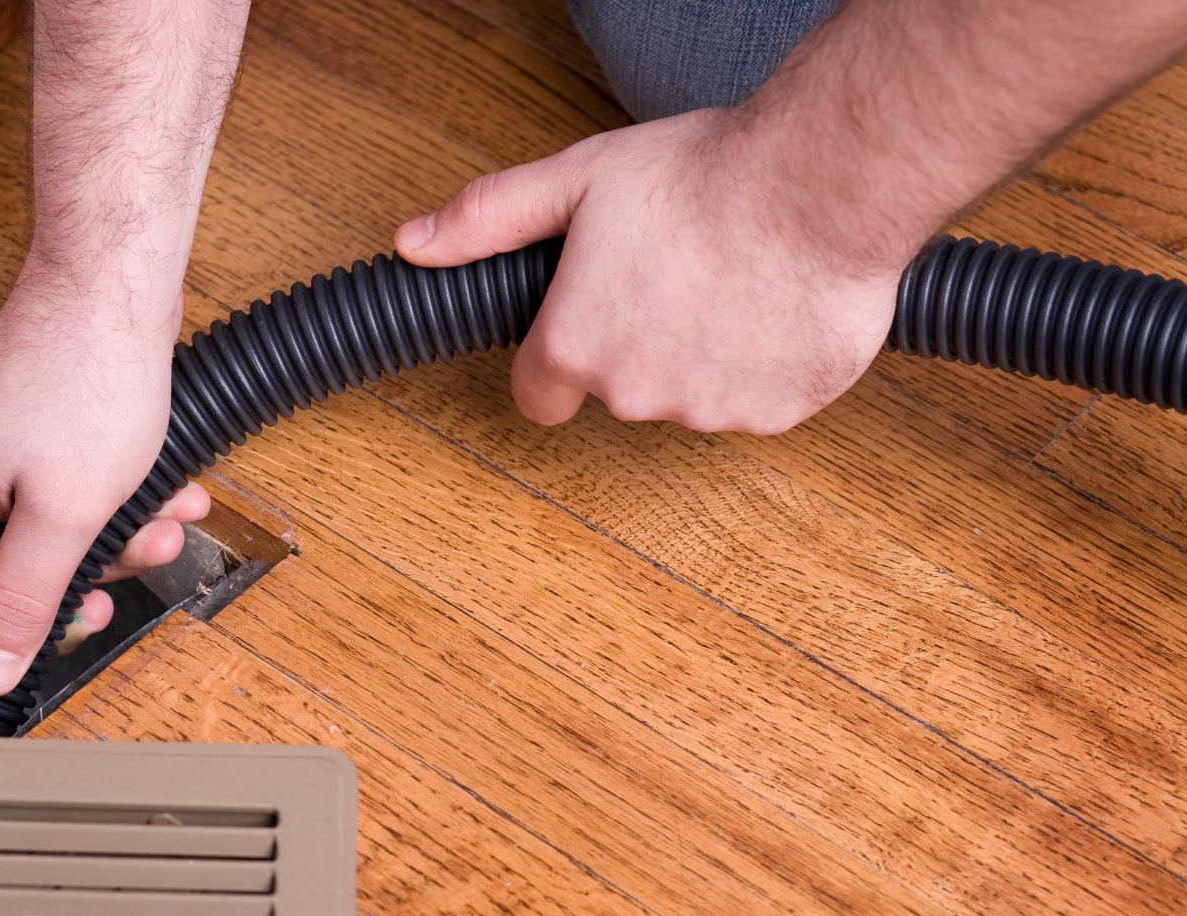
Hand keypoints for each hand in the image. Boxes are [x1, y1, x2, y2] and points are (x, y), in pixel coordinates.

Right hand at [0, 263, 208, 795]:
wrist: (112, 280)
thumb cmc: (85, 375)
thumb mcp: (66, 512)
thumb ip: (21, 600)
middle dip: (62, 604)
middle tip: (105, 596)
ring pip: (41, 559)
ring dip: (108, 551)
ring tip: (155, 520)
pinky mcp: (23, 448)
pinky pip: (65, 514)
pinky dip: (116, 514)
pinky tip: (160, 493)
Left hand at [396, 107, 909, 434]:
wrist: (823, 182)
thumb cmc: (703, 177)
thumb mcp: (575, 180)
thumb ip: (488, 218)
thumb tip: (415, 242)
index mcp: (574, 347)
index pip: (538, 395)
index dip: (556, 358)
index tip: (587, 322)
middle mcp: (633, 394)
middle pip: (618, 389)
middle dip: (638, 343)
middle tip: (675, 273)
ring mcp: (708, 410)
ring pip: (691, 395)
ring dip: (703, 354)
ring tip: (732, 280)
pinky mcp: (776, 414)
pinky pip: (757, 400)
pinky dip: (764, 365)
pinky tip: (774, 304)